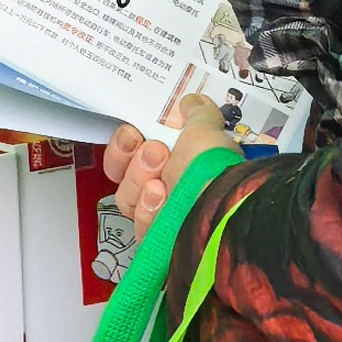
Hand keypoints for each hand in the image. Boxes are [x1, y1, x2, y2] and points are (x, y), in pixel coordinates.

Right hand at [105, 95, 236, 237]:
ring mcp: (159, 216)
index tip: (132, 133)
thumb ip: (197, 113)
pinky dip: (147, 208)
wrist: (218, 209)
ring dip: (140, 182)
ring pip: (126, 199)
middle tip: (155, 151)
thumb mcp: (206, 129)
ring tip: (162, 180)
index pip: (128, 154)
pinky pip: (137, 223)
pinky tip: (161, 198)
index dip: (123, 144)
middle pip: (123, 176)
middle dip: (133, 161)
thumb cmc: (210, 168)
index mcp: (173, 162)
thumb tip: (194, 101)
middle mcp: (165, 189)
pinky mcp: (156, 240)